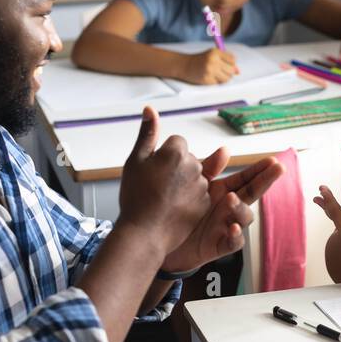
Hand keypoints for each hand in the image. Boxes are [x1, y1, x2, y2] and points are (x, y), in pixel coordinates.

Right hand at [118, 107, 209, 250]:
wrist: (144, 232)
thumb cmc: (136, 196)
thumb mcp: (135, 161)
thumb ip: (147, 133)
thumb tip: (149, 109)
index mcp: (176, 152)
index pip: (176, 143)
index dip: (162, 155)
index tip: (153, 170)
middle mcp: (194, 166)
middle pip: (187, 158)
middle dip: (175, 168)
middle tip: (156, 185)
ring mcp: (202, 186)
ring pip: (194, 176)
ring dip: (183, 183)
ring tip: (163, 198)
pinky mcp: (206, 203)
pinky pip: (199, 193)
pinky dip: (189, 198)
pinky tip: (173, 207)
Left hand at [161, 151, 286, 273]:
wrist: (158, 239)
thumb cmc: (176, 209)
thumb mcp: (192, 185)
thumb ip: (208, 168)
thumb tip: (225, 150)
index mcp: (223, 191)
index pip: (246, 178)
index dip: (260, 170)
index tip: (273, 160)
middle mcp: (229, 208)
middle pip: (252, 193)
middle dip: (265, 181)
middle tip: (278, 168)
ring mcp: (226, 226)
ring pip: (244, 216)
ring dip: (240, 207)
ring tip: (230, 198)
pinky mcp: (219, 245)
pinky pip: (234, 241)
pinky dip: (235, 235)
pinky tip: (232, 228)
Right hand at [181, 47, 238, 84]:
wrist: (185, 65)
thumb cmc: (201, 60)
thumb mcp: (213, 55)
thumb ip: (226, 61)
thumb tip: (238, 72)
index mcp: (215, 52)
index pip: (233, 60)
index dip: (231, 64)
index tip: (225, 64)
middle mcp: (213, 61)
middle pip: (231, 70)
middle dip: (229, 72)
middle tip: (221, 71)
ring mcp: (209, 71)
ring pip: (227, 79)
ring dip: (223, 78)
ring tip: (216, 75)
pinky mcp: (206, 79)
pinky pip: (218, 83)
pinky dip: (216, 82)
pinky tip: (209, 77)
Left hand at [313, 184, 340, 256]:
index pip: (336, 213)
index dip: (329, 200)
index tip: (323, 188)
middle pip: (333, 216)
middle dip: (326, 202)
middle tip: (320, 190)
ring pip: (335, 219)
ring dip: (329, 207)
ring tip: (320, 198)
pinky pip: (339, 222)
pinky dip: (334, 212)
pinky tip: (333, 207)